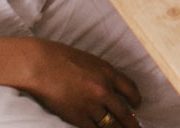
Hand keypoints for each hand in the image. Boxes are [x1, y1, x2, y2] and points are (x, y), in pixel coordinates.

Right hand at [20, 37, 141, 127]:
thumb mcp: (90, 61)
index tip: (137, 105)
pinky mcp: (78, 117)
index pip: (130, 89)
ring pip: (110, 124)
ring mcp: (92, 106)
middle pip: (123, 112)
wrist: (41, 67)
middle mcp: (104, 90)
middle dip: (131, 123)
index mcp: (108, 73)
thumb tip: (109, 86)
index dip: (136, 99)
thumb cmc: (61, 58)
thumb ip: (101, 74)